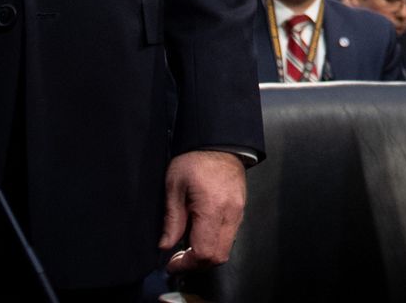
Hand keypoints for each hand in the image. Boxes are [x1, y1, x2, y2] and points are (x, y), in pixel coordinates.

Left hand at [161, 150, 246, 270]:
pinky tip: (200, 234)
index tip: (172, 263)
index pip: (204, 252)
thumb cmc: (195, 159)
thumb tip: (165, 245)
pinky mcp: (240, 209)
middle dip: (196, 263)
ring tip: (187, 247)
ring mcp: (238, 212)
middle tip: (178, 259)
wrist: (219, 142)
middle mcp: (230, 214)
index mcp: (212, 209)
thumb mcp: (174, 186)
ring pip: (225, 249)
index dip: (187, 264)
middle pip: (218, 256)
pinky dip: (214, 243)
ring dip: (206, 254)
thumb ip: (172, 219)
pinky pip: (229, 236)